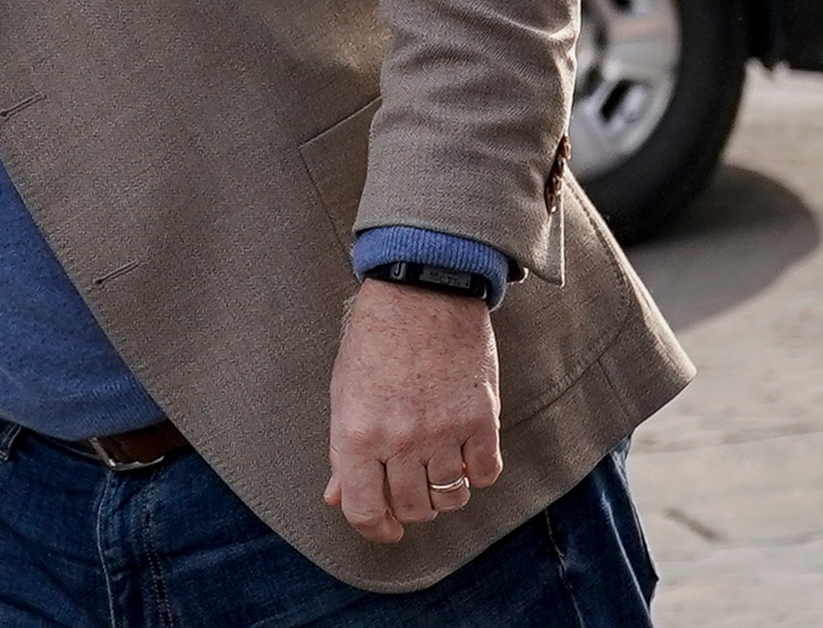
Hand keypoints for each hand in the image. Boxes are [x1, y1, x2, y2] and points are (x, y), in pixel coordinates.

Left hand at [324, 279, 502, 542]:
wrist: (422, 292)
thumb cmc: (375, 340)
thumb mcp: (344, 391)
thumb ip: (342, 451)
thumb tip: (335, 498)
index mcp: (355, 432)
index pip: (363, 510)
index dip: (374, 529)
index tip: (385, 529)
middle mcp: (398, 438)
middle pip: (412, 509)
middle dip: (411, 508)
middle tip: (411, 488)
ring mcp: (442, 431)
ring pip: (451, 499)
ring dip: (445, 493)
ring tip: (438, 469)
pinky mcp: (481, 419)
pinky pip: (486, 474)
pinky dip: (477, 474)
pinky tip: (466, 455)